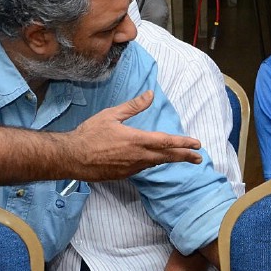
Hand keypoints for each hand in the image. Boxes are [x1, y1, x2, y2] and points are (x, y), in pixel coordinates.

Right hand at [66, 91, 203, 179]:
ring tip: (181, 157)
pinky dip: (152, 163)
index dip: (184, 143)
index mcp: (137, 140)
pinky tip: (154, 160)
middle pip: (167, 157)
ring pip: (156, 163)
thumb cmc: (90, 134)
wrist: (71, 157)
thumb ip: (133, 106)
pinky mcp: (124, 175)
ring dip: (169, 159)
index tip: (197, 144)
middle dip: (185, 156)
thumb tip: (151, 94)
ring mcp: (131, 168)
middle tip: (198, 158)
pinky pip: (143, 168)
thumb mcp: (111, 115)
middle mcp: (138, 156)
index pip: (167, 142)